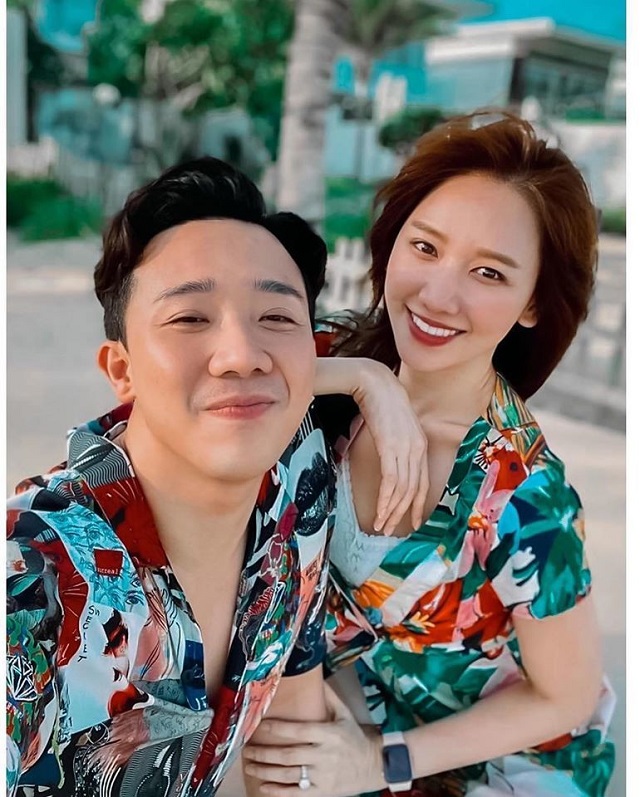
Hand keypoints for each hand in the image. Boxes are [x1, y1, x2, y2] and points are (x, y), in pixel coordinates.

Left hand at [243, 685, 386, 796]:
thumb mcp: (344, 713)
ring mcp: (323, 776)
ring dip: (266, 771)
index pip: (299, 731)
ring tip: (250, 765)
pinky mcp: (323, 792)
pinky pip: (297, 794)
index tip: (260, 725)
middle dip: (265, 753)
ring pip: (289, 776)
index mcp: (329, 734)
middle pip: (289, 755)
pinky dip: (278, 792)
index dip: (278, 728)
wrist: (374, 764)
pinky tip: (264, 786)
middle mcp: (325, 756)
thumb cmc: (355, 736)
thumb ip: (327, 696)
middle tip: (248, 749)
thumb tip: (312, 674)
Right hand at [350, 359, 428, 534]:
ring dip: (392, 511)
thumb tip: (391, 461)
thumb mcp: (396, 426)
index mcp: (421, 444)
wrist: (374, 382)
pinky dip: (386, 499)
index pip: (423, 482)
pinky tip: (380, 510)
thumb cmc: (381, 401)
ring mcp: (405, 448)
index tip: (413, 521)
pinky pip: (391, 481)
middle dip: (403, 514)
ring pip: (403, 489)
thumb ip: (398, 444)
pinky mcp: (390, 447)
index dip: (419, 505)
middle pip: (413, 490)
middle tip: (391, 530)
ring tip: (382, 525)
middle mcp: (417, 448)